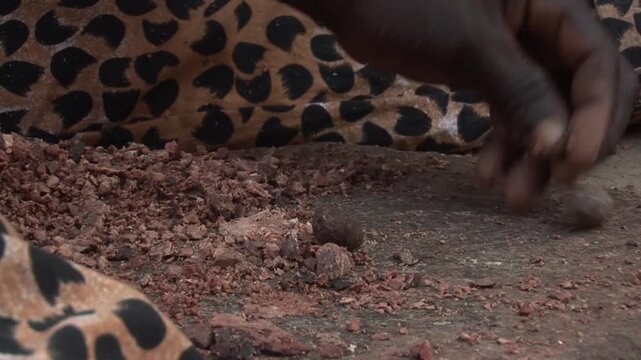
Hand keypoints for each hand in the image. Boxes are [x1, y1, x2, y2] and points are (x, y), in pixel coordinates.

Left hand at [283, 0, 637, 210]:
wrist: (356, 3)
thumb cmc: (407, 6)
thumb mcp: (468, 46)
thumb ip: (519, 89)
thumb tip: (560, 144)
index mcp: (552, 4)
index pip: (596, 62)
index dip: (596, 114)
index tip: (576, 161)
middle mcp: (543, 29)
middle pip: (579, 92)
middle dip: (570, 140)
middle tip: (554, 183)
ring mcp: (517, 53)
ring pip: (543, 110)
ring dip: (534, 156)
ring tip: (515, 198)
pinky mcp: (489, 73)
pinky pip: (511, 113)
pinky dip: (503, 145)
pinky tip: (487, 176)